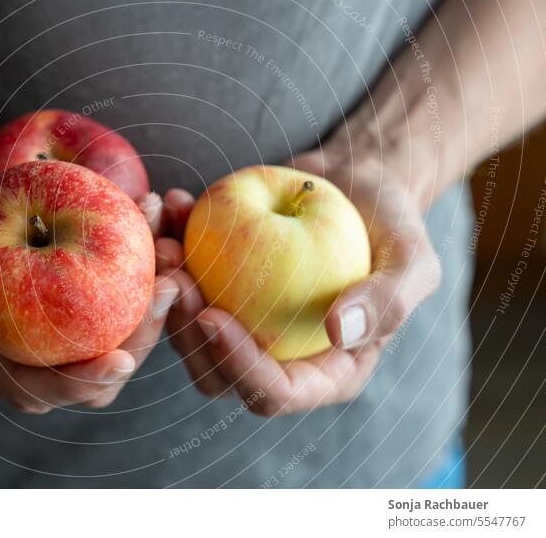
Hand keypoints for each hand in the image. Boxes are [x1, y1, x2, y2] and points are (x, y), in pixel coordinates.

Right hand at [0, 150, 177, 412]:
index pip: (33, 388)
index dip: (77, 382)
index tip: (121, 361)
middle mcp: (17, 358)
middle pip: (92, 380)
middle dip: (138, 342)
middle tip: (168, 289)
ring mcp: (47, 338)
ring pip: (114, 346)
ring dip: (152, 312)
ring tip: (174, 260)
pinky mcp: (71, 313)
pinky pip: (116, 312)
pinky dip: (143, 282)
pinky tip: (161, 236)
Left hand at [159, 148, 440, 416]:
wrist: (358, 183)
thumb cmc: (392, 224)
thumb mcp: (413, 260)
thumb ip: (389, 300)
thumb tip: (341, 332)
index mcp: (323, 370)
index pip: (273, 393)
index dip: (237, 365)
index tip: (212, 315)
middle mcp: (276, 356)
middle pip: (215, 373)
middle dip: (184, 335)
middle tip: (174, 280)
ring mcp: (243, 323)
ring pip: (187, 330)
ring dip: (165, 293)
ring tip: (163, 241)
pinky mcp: (220, 286)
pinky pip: (185, 280)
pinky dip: (173, 244)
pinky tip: (173, 205)